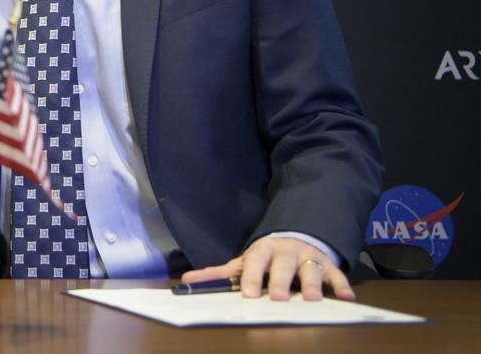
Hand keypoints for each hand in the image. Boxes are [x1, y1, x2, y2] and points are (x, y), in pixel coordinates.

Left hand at [179, 237, 354, 301]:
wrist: (298, 235)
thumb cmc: (266, 256)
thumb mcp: (243, 261)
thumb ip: (218, 272)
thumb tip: (187, 279)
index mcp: (263, 250)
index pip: (255, 261)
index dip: (252, 276)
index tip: (248, 293)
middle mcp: (286, 251)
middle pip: (283, 265)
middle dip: (281, 280)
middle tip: (278, 298)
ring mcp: (308, 256)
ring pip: (311, 268)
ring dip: (313, 283)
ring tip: (313, 299)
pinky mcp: (328, 263)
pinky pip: (337, 273)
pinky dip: (342, 284)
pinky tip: (347, 297)